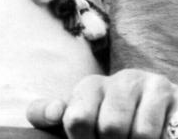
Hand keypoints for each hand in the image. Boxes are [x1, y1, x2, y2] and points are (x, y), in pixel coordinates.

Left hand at [27, 69, 176, 138]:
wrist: (155, 109)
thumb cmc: (106, 119)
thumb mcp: (76, 114)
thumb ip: (48, 113)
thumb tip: (55, 111)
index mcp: (92, 86)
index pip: (77, 119)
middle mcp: (122, 80)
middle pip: (110, 128)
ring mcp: (152, 87)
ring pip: (139, 134)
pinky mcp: (176, 96)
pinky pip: (165, 133)